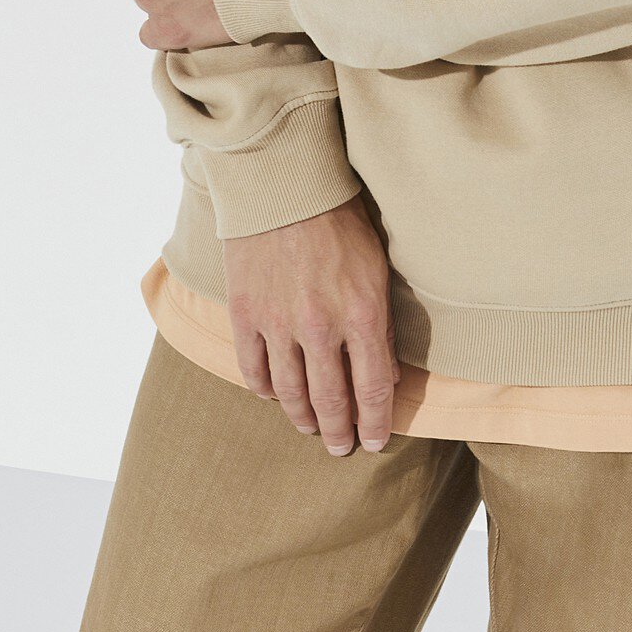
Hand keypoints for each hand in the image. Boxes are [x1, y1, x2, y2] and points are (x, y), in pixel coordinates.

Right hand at [224, 198, 399, 455]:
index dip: (376, 423)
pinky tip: (275, 396)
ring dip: (303, 418)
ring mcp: (278, 324)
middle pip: (332, 401)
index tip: (375, 442)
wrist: (282, 183)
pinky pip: (254, 369)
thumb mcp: (377, 270)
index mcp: (362, 315)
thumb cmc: (339, 221)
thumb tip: (386, 375)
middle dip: (339, 432)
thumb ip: (381, 324)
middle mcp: (320, 327)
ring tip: (310, 428)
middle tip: (341, 448)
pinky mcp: (245, 314)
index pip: (374, 389)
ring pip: (291, 393)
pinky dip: (266, 390)